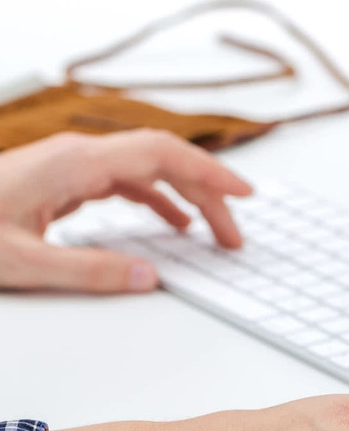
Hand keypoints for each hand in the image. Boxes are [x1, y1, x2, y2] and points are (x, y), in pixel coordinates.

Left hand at [0, 130, 251, 292]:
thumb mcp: (22, 263)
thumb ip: (89, 271)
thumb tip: (150, 277)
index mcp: (79, 164)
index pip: (162, 153)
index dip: (210, 171)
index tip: (244, 194)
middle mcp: (83, 156)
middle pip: (165, 160)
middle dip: (208, 193)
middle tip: (234, 235)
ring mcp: (76, 165)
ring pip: (150, 171)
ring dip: (187, 198)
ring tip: (213, 232)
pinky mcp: (68, 179)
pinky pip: (128, 182)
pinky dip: (159, 199)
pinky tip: (172, 222)